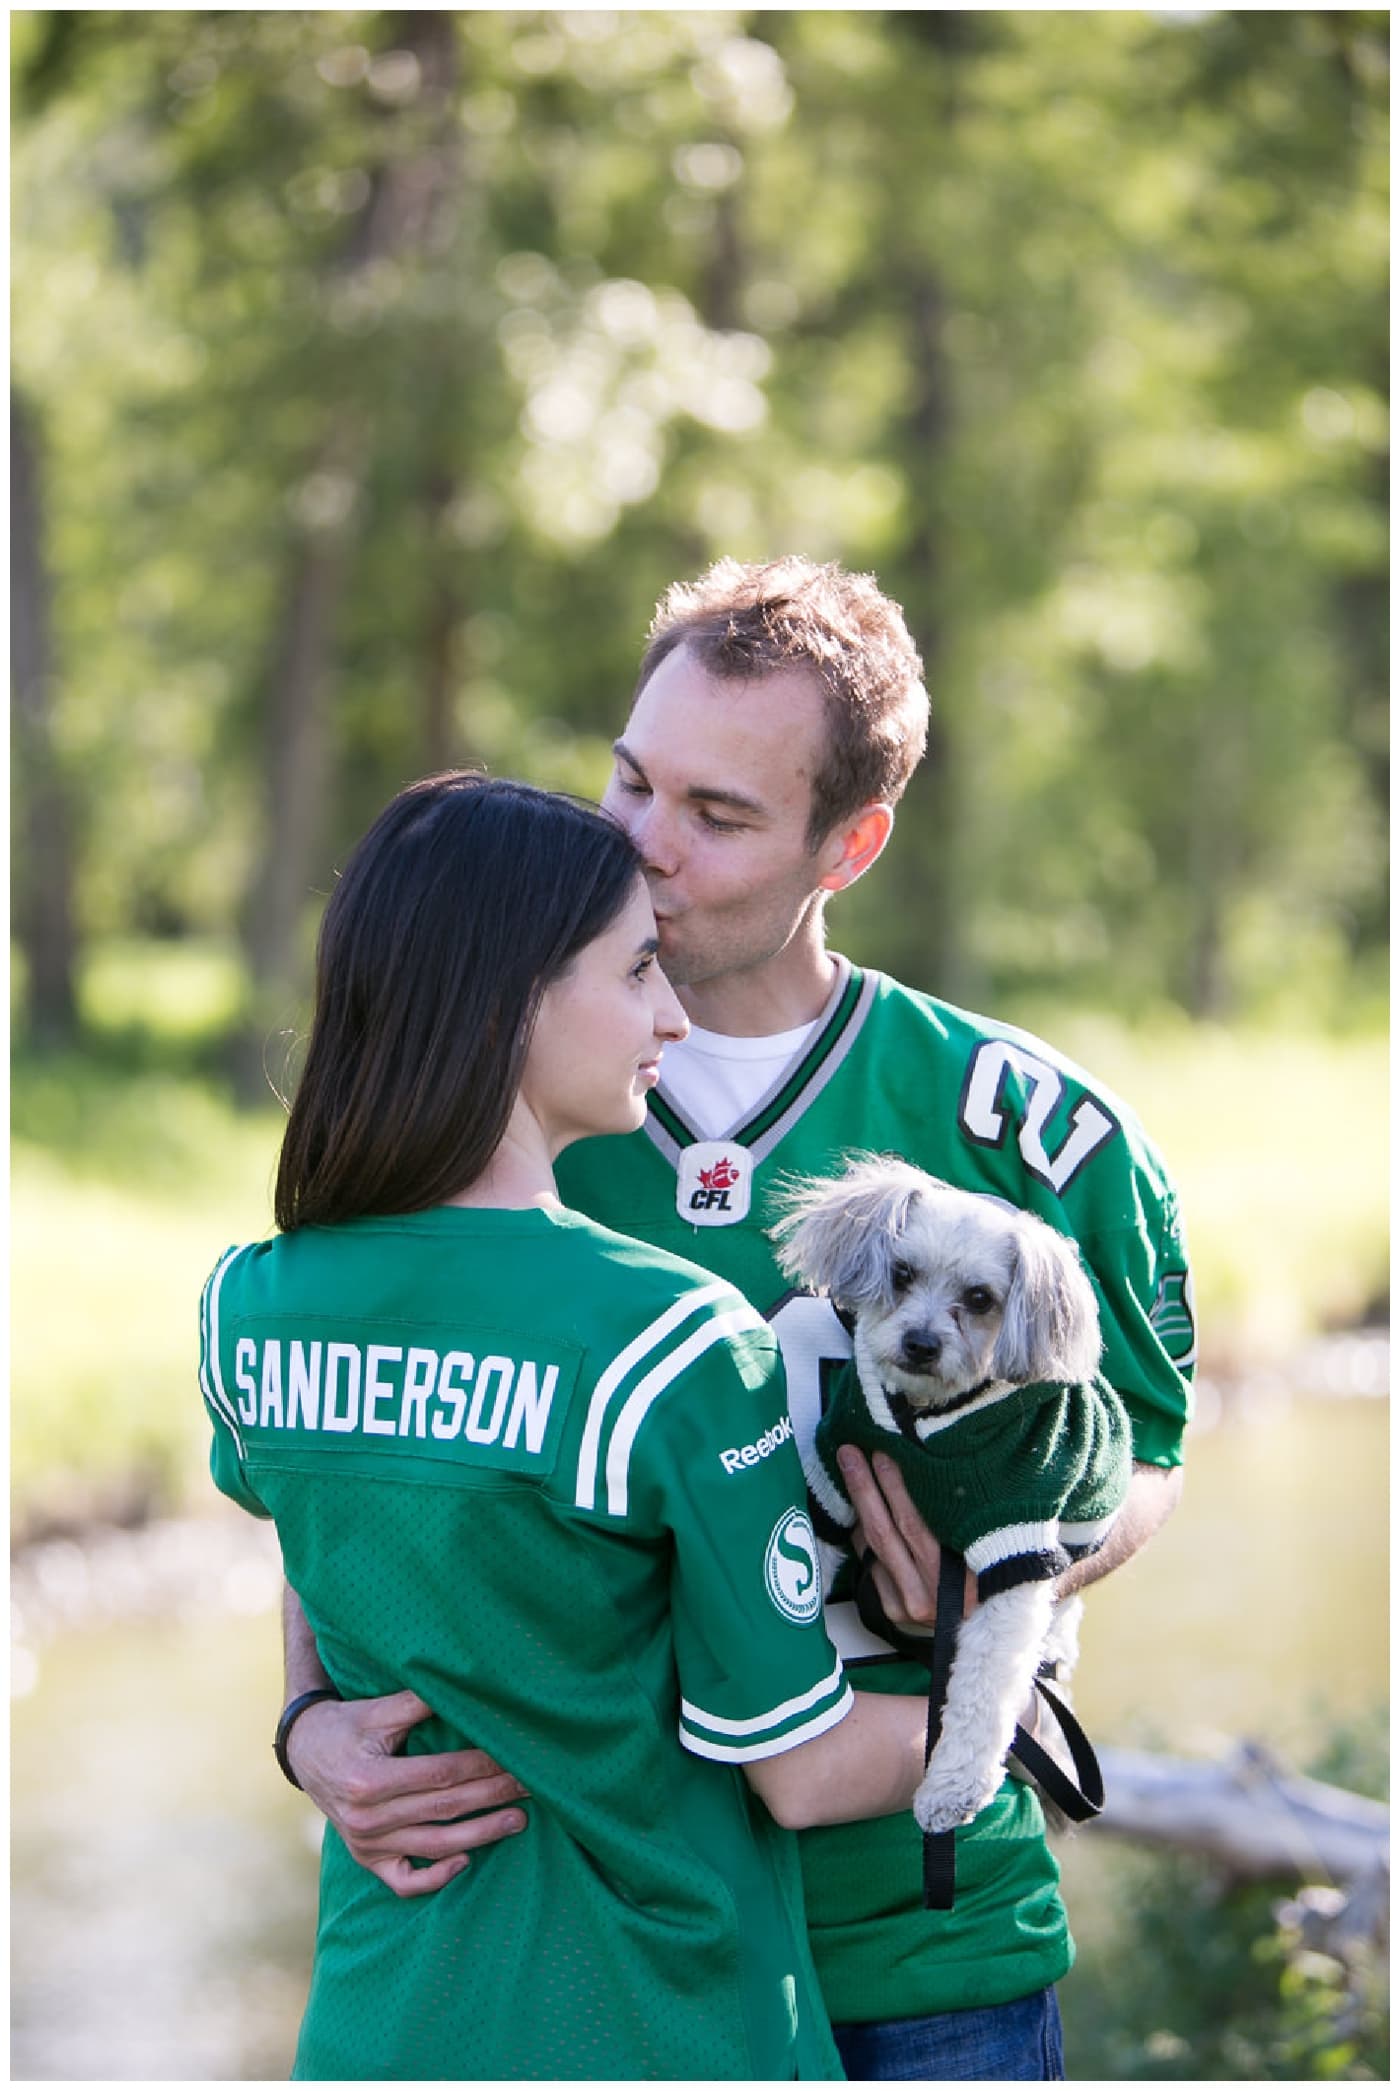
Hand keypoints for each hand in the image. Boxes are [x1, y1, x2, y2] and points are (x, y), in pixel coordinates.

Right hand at [287, 1689, 528, 1898]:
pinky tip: (464, 1862)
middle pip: (445, 1808)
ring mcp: (366, 1843)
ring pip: (435, 1845)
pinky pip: (404, 1881)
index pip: (442, 1774)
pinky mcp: (366, 1858)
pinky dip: (434, 1878)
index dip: (482, 1768)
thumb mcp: (378, 1708)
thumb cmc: (348, 1724)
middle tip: (532, 1787)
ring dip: (481, 1835)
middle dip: (493, 1797)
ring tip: (518, 1821)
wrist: (304, 1752)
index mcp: (370, 1779)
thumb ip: (420, 1701)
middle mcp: (368, 1817)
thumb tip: (469, 1688)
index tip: (516, 1758)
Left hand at [837, 1446, 975, 1632]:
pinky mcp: (895, 1610)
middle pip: (886, 1531)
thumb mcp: (989, 1546)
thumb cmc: (994, 1574)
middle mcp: (930, 1593)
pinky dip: (863, 1534)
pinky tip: (860, 1509)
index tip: (883, 1453)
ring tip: (850, 1468)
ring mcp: (909, 1603)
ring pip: (873, 1547)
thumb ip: (962, 1516)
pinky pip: (870, 1563)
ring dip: (859, 1506)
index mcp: (960, 1576)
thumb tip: (933, 1469)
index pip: (916, 1524)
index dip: (896, 1488)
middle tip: (850, 1454)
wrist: (991, 1627)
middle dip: (864, 1488)